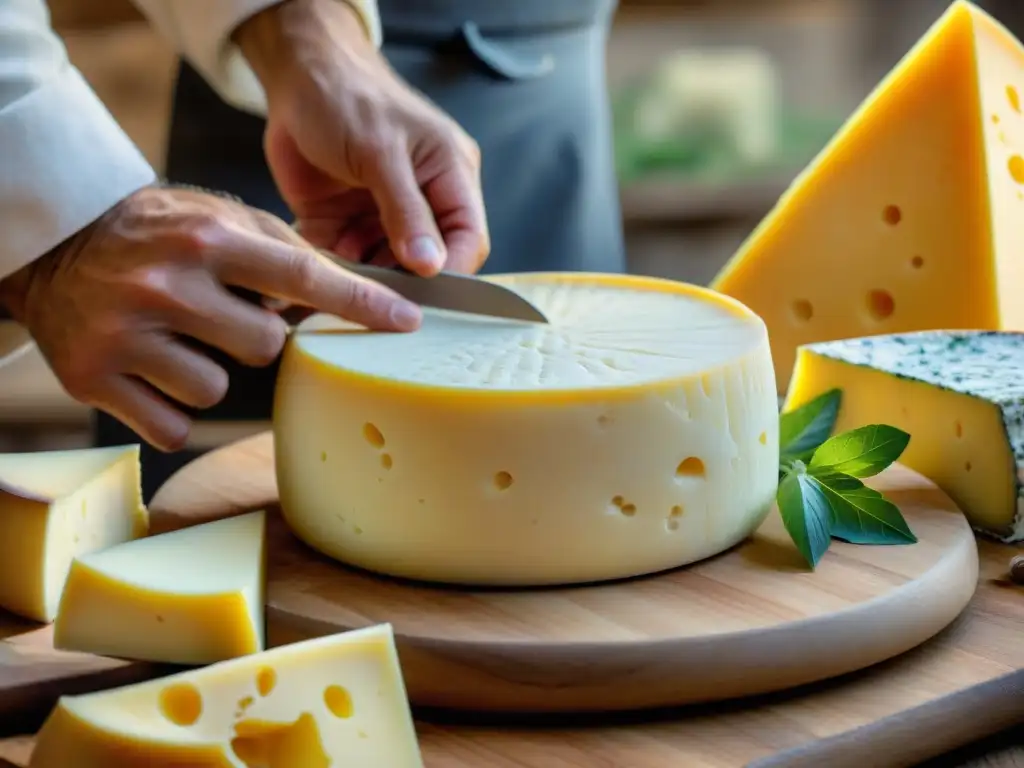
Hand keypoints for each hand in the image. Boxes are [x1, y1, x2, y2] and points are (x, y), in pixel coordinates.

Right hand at [0, 186, 422, 450]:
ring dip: (210, 372)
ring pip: (218, 390)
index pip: (301, 276)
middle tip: (217, 314)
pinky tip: (151, 371)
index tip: (407, 322)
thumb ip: (282, 252)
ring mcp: (126, 334)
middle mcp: (166, 285)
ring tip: (177, 338)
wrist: (56, 245)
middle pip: (264, 347)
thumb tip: (357, 289)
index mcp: (207, 239)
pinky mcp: (94, 378)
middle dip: (251, 336)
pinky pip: (174, 425)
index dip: (360, 302)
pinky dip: (172, 408)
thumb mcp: (218, 220)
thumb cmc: (157, 234)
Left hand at [236, 0, 489, 275]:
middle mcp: (423, 200)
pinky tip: (320, 270)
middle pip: (428, 262)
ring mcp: (384, 215)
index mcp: (450, 175)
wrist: (295, 76)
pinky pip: (347, 261)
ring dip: (364, 279)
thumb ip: (407, 211)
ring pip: (386, 269)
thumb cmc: (347, 96)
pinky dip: (335, 270)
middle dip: (402, 281)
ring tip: (341, 279)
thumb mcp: (380, 151)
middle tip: (375, 297)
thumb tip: (432, 266)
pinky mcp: (347, 223)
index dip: (451, 272)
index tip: (424, 299)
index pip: (467, 238)